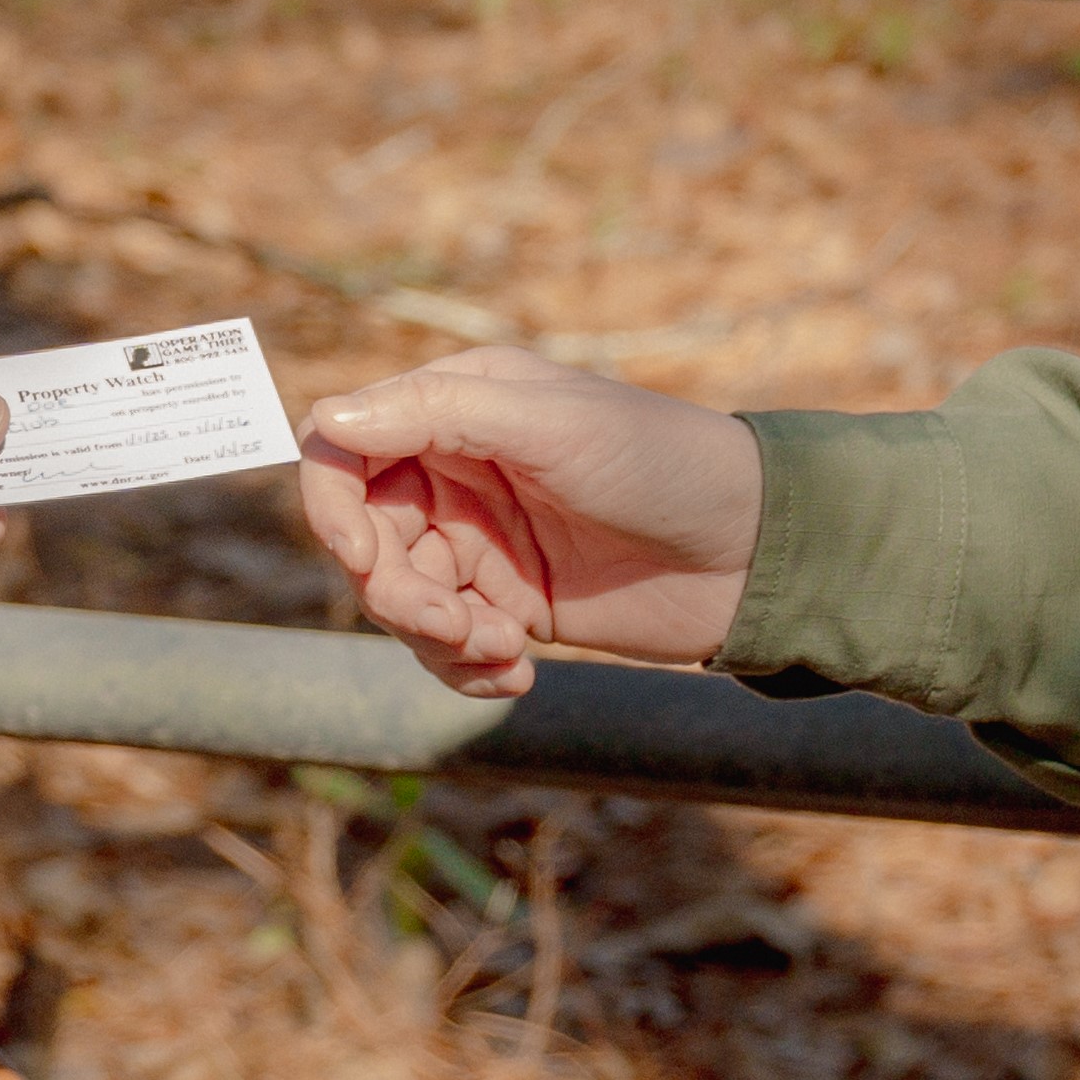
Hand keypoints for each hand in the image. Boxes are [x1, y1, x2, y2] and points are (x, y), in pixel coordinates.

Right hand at [286, 351, 761, 689]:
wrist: (752, 551)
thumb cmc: (661, 460)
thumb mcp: (551, 424)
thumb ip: (438, 415)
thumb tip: (326, 417)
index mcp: (455, 406)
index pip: (344, 449)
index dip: (333, 509)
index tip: (370, 560)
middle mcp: (455, 470)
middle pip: (363, 540)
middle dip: (397, 594)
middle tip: (455, 626)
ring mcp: (478, 542)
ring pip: (399, 601)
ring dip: (436, 639)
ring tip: (504, 650)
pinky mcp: (507, 603)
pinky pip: (446, 647)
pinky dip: (465, 670)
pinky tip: (518, 674)